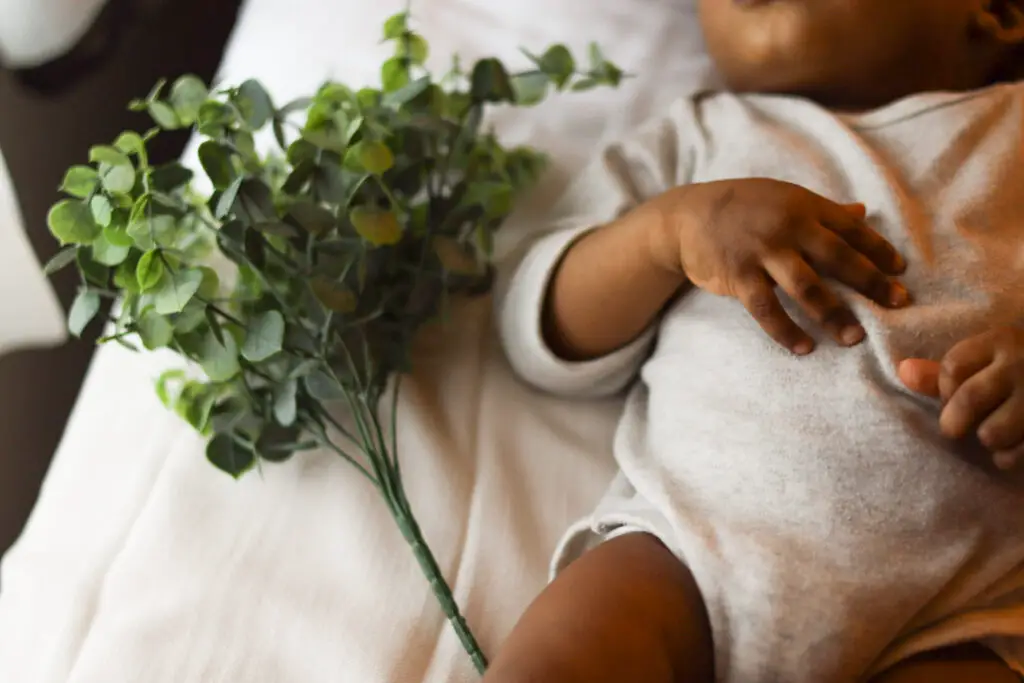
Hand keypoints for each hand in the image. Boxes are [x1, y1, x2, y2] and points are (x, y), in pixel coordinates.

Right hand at [644, 178, 908, 353]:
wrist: (688, 215)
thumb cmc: (743, 207)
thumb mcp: (784, 198)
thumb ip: (824, 210)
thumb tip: (864, 212)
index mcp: (803, 207)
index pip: (851, 229)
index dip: (879, 250)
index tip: (901, 272)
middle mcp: (787, 228)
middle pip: (837, 258)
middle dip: (871, 283)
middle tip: (898, 304)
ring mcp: (762, 252)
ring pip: (806, 287)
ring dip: (833, 314)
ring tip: (854, 338)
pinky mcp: (738, 276)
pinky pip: (767, 308)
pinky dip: (786, 330)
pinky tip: (804, 348)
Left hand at [899, 327, 1023, 469]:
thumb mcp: (991, 361)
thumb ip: (947, 372)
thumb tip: (903, 371)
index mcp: (1004, 341)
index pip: (953, 367)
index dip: (944, 389)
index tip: (952, 396)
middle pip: (968, 401)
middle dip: (954, 422)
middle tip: (956, 428)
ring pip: (993, 433)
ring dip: (988, 441)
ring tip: (996, 433)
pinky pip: (1016, 455)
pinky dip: (1010, 458)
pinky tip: (1016, 447)